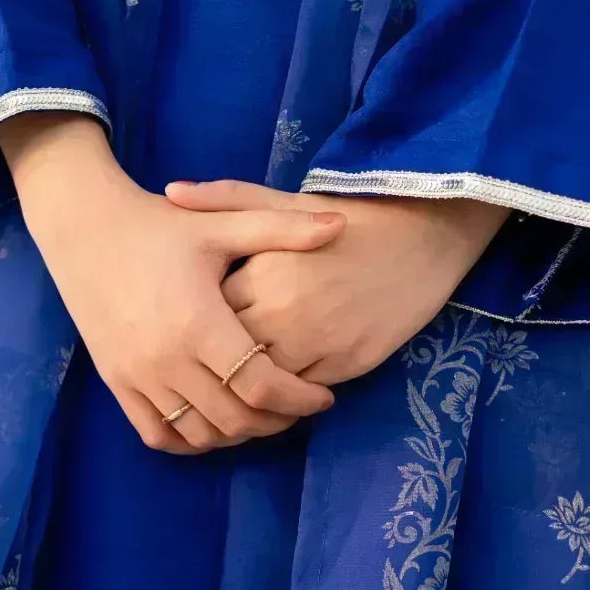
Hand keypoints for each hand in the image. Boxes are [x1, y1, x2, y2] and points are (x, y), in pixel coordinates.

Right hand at [0, 115, 345, 451]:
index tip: (324, 396)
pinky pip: (157, 434)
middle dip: (276, 421)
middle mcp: (168, 358)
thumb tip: (341, 225)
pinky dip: (190, 440)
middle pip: (235, 419)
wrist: (83, 225)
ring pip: (199, 434)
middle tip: (299, 408)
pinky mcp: (117, 382)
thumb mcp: (220, 224)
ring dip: (236, 434)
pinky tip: (214, 424)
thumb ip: (282, 230)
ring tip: (261, 413)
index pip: (262, 385)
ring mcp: (138, 375)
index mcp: (200, 322)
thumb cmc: (158, 224)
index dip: (301, 399)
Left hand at [164, 178, 507, 383]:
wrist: (419, 240)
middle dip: (216, 362)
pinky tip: (274, 391)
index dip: (199, 321)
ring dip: (247, 388)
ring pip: (262, 385)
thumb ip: (226, 200)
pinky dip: (284, 397)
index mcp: (262, 274)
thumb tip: (170, 192)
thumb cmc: (346, 220)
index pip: (208, 314)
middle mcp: (284, 314)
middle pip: (229, 357)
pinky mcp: (345, 366)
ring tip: (234, 385)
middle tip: (206, 363)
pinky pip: (300, 395)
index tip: (195, 319)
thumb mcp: (284, 204)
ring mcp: (316, 344)